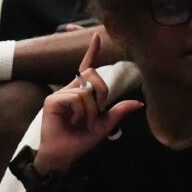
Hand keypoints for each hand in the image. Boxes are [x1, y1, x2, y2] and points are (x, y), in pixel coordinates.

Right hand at [35, 32, 143, 174]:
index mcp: (81, 93)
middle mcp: (70, 89)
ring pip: (86, 90)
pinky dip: (82, 112)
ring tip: (83, 124)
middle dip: (102, 93)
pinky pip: (76, 98)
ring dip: (91, 111)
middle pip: (91, 74)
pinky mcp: (53, 101)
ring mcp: (60, 94)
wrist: (64, 155)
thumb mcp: (104, 126)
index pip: (86, 67)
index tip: (97, 36)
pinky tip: (75, 121)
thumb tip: (138, 102)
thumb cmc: (80, 141)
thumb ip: (118, 112)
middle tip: (96, 114)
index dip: (92, 51)